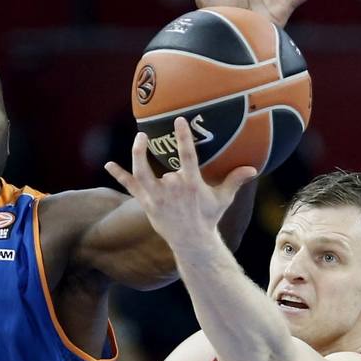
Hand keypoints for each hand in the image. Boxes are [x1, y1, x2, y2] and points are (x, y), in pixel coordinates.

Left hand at [105, 119, 257, 251]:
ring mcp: (157, 197)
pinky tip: (108, 164)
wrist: (192, 241)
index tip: (179, 119)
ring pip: (142, 172)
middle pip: (167, 170)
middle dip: (172, 172)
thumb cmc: (208, 218)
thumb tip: (253, 169)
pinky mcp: (146, 203)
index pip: (188, 156)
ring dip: (138, 155)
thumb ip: (235, 180)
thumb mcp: (223, 199)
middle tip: (173, 161)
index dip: (183, 137)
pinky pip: (130, 186)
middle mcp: (173, 190)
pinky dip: (118, 175)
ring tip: (140, 138)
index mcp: (192, 185)